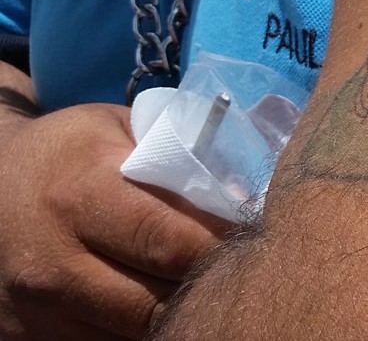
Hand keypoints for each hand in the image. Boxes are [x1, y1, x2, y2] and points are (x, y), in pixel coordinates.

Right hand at [0, 103, 227, 339]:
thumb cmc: (69, 154)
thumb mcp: (120, 131)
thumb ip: (180, 158)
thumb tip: (247, 197)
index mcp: (81, 194)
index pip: (173, 242)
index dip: (222, 246)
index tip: (252, 238)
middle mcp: (52, 261)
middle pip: (160, 300)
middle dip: (207, 286)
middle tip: (239, 270)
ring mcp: (37, 310)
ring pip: (138, 334)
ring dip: (180, 314)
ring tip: (202, 286)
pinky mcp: (30, 340)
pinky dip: (143, 331)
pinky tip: (162, 303)